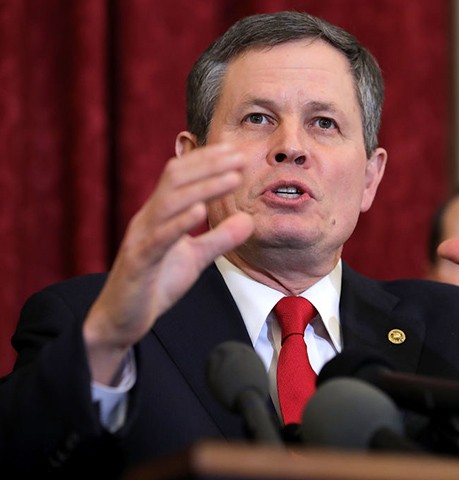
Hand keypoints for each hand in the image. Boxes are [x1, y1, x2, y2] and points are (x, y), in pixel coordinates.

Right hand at [83, 144, 253, 383]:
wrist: (121, 319)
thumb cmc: (156, 283)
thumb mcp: (195, 258)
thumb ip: (219, 239)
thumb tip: (248, 220)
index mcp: (159, 214)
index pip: (182, 175)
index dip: (208, 160)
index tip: (237, 150)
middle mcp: (147, 218)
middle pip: (176, 179)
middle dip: (209, 164)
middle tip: (241, 155)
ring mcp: (140, 238)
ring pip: (169, 203)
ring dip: (203, 187)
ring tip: (232, 178)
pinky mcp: (138, 262)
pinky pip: (158, 238)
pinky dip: (179, 223)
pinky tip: (200, 211)